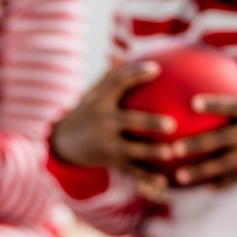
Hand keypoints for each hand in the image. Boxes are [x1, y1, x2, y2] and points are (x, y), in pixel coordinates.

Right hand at [50, 60, 175, 173]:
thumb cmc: (88, 112)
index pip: (118, 83)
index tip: (156, 69)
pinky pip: (132, 170)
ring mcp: (106, 144)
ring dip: (152, 152)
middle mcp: (103, 122)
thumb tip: (128, 54)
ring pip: (132, 150)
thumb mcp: (94, 94)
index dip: (135, 75)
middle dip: (149, 123)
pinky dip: (148, 177)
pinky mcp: (110, 161)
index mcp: (101, 101)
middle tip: (172, 124)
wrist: (64, 143)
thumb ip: (112, 76)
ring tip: (172, 154)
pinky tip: (165, 182)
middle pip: (128, 121)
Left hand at [167, 89, 236, 186]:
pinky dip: (220, 184)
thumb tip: (231, 75)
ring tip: (179, 176)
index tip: (193, 102)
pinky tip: (202, 188)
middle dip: (197, 145)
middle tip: (173, 148)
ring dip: (200, 171)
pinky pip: (235, 178)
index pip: (233, 106)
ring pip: (223, 165)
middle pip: (220, 140)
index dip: (214, 104)